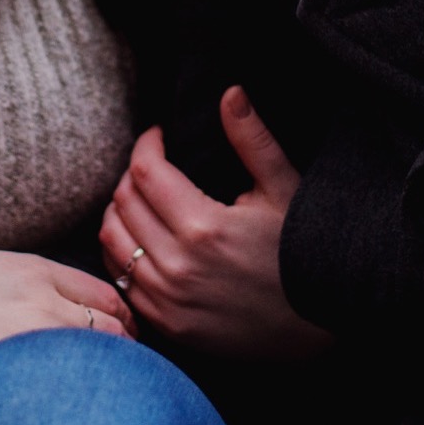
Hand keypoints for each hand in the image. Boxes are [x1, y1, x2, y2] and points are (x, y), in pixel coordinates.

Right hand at [0, 249, 133, 401]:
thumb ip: (36, 287)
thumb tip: (78, 315)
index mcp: (34, 272)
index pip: (108, 300)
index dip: (123, 325)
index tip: (126, 346)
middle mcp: (37, 304)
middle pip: (111, 333)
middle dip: (124, 357)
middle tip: (124, 383)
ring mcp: (21, 343)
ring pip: (92, 366)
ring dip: (103, 385)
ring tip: (101, 409)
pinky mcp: (1, 381)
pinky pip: (55, 398)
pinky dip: (68, 408)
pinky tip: (65, 424)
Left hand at [99, 87, 332, 358]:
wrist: (312, 332)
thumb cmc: (300, 255)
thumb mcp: (284, 191)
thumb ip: (253, 140)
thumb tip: (231, 93)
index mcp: (204, 227)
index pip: (146, 171)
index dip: (147, 144)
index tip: (160, 136)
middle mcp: (177, 266)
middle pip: (123, 202)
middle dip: (133, 173)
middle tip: (155, 164)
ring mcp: (166, 300)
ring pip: (111, 240)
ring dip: (120, 211)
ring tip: (145, 198)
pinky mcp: (165, 324)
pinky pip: (119, 278)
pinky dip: (122, 251)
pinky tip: (144, 238)